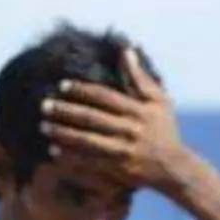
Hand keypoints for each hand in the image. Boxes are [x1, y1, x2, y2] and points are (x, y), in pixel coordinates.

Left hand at [42, 47, 188, 191]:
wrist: (175, 168)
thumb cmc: (164, 130)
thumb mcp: (159, 101)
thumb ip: (140, 77)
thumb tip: (126, 49)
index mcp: (139, 111)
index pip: (105, 97)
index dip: (82, 90)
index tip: (62, 86)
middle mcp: (131, 130)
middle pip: (92, 118)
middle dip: (66, 111)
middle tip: (44, 105)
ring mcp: (125, 151)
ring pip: (88, 141)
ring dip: (64, 133)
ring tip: (44, 126)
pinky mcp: (120, 170)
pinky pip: (91, 163)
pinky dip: (72, 157)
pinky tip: (54, 151)